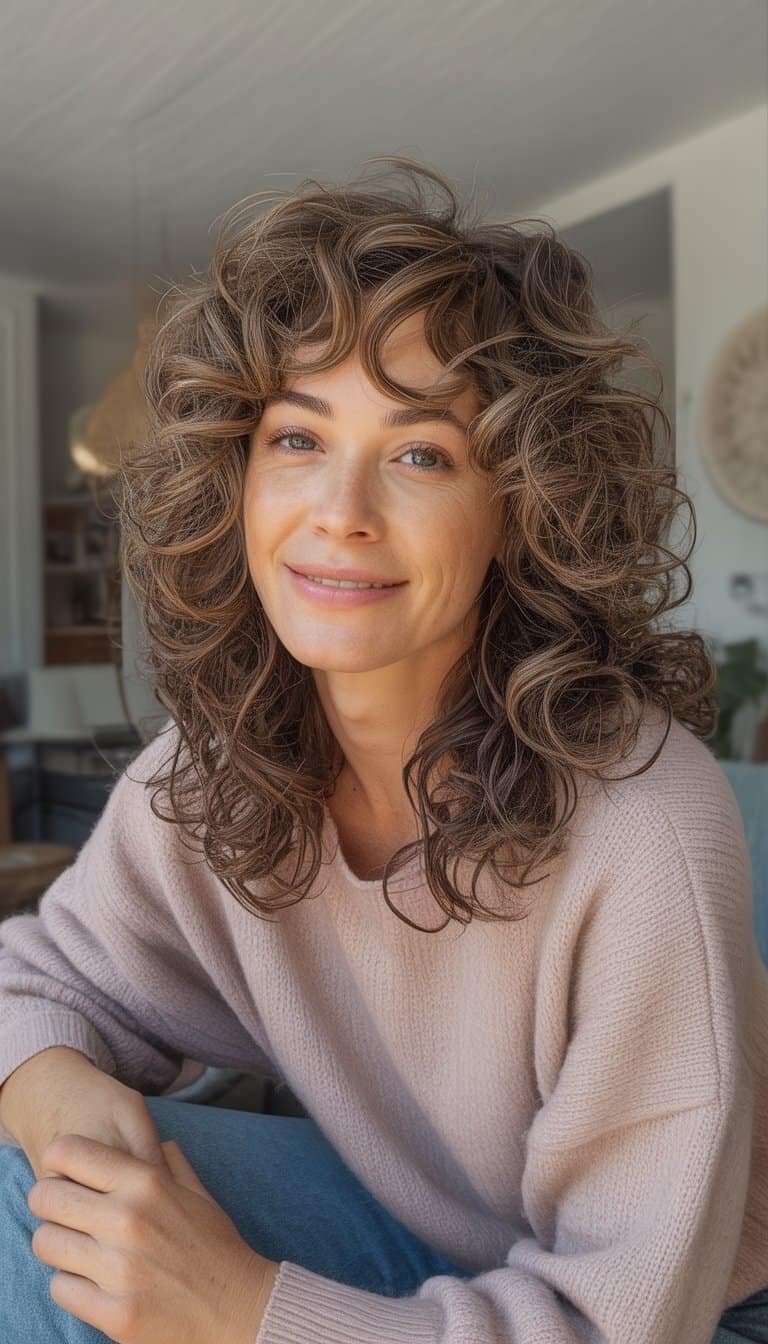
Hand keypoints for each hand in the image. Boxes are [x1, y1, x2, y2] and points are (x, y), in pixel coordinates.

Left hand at [27, 1132, 279, 1343]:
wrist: (240, 1309)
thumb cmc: (218, 1248)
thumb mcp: (197, 1194)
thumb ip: (170, 1164)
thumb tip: (156, 1142)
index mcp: (146, 1183)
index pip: (68, 1152)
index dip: (58, 1162)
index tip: (65, 1176)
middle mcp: (128, 1219)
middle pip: (44, 1196)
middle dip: (47, 1204)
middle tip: (63, 1215)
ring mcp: (118, 1269)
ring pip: (45, 1242)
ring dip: (56, 1245)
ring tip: (77, 1250)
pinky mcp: (113, 1313)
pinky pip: (60, 1288)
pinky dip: (70, 1285)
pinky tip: (91, 1282)